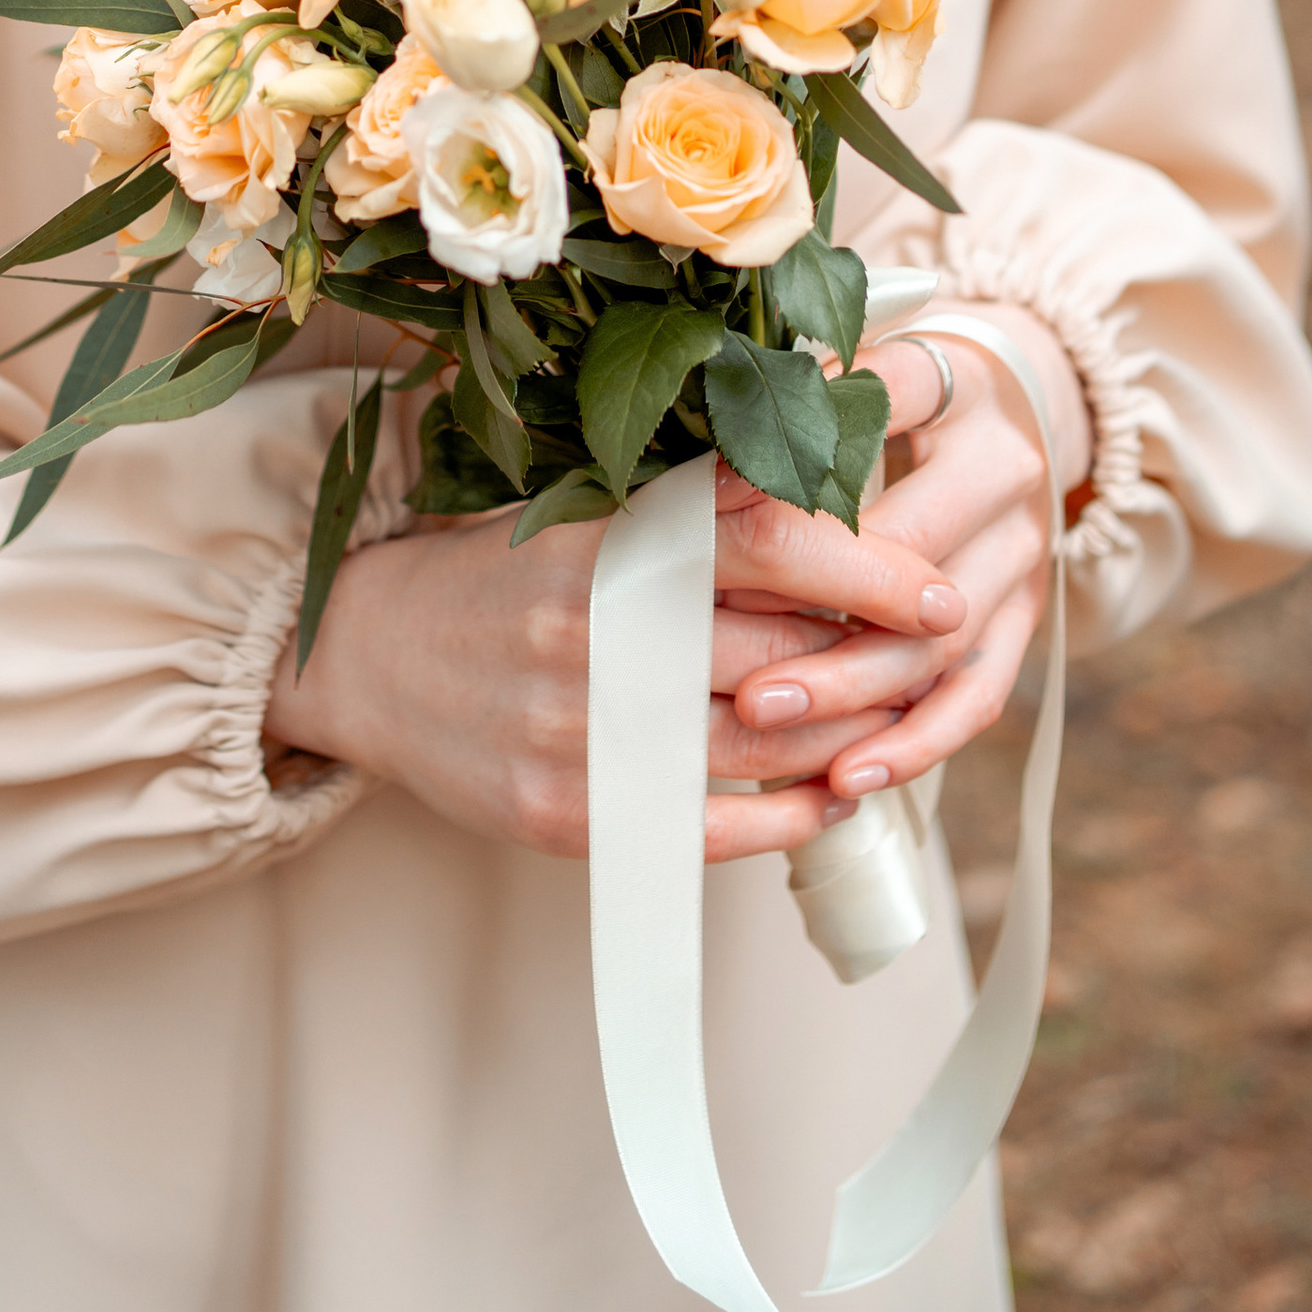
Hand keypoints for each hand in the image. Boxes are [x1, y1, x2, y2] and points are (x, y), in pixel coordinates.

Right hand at [265, 468, 977, 863]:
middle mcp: (600, 633)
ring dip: (853, 741)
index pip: (769, 542)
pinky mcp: (570, 813)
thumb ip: (701, 508)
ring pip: (767, 745)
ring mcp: (583, 731)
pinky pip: (717, 827)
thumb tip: (834, 483)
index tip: (944, 593)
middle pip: (787, 654)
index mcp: (612, 541)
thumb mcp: (591, 514)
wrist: (367, 659)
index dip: (873, 568)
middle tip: (941, 663)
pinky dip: (792, 815)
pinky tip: (834, 795)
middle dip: (881, 663)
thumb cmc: (504, 578)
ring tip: (901, 725)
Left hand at [718, 328, 1089, 834]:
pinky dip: (913, 745)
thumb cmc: (899, 397)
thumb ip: (797, 395)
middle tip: (726, 634)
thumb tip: (706, 438)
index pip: (886, 407)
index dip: (806, 458)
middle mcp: (1005, 468)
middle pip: (915, 546)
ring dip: (851, 686)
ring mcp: (1023, 552)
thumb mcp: (862, 367)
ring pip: (942, 636)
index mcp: (960, 385)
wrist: (1012, 418)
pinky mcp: (1026, 618)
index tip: (724, 499)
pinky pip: (977, 696)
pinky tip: (846, 778)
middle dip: (818, 600)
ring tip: (763, 712)